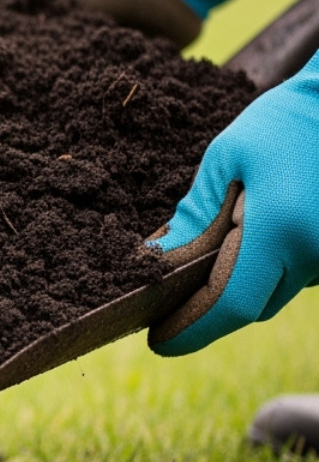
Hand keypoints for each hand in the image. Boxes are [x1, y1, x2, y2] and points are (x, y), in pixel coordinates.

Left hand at [148, 67, 318, 354]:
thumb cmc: (288, 120)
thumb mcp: (228, 159)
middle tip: (167, 306)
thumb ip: (195, 215)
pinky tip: (249, 242)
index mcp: (281, 230)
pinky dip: (270, 270)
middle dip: (208, 310)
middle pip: (253, 306)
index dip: (191, 329)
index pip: (229, 304)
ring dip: (241, 288)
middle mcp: (315, 253)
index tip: (158, 342)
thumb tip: (159, 260)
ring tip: (204, 265)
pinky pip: (298, 276)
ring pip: (277, 294)